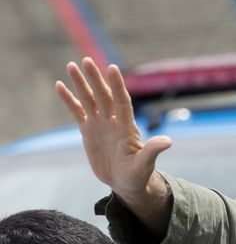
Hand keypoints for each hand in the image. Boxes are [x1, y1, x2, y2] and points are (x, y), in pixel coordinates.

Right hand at [55, 57, 171, 200]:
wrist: (125, 183)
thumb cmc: (138, 175)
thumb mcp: (145, 165)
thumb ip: (152, 151)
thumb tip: (167, 141)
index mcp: (127, 127)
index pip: (122, 101)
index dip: (117, 86)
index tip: (112, 69)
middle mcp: (113, 121)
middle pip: (103, 95)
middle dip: (95, 79)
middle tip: (86, 60)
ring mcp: (100, 124)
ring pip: (89, 99)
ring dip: (81, 83)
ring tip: (72, 65)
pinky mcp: (88, 131)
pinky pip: (77, 111)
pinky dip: (69, 99)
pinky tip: (60, 86)